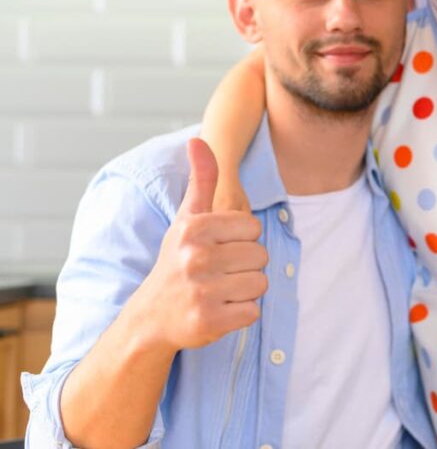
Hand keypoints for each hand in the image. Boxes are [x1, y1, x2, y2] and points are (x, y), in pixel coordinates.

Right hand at [133, 138, 267, 352]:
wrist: (151, 316)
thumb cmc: (177, 261)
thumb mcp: (186, 218)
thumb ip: (201, 179)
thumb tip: (198, 140)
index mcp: (194, 228)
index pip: (252, 227)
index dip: (241, 240)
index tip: (218, 248)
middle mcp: (196, 257)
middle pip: (260, 255)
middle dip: (245, 265)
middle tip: (218, 273)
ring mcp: (203, 290)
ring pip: (261, 283)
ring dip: (245, 290)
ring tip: (219, 290)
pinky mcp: (210, 321)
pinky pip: (254, 311)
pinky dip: (242, 314)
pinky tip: (219, 309)